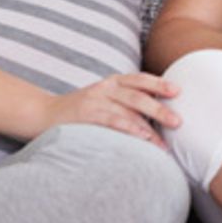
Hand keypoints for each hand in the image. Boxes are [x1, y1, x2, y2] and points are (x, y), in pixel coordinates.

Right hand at [44, 72, 181, 147]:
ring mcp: (93, 101)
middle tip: (178, 122)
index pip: (139, 79)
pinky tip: (141, 138)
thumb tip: (157, 116)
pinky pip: (110, 121)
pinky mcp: (84, 116)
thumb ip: (125, 103)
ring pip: (126, 110)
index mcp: (111, 82)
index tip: (178, 91)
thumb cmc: (79, 111)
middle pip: (137, 95)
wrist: (42, 114)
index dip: (159, 83)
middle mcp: (104, 88)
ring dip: (148, 126)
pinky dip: (128, 129)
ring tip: (163, 143)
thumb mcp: (103, 100)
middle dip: (159, 108)